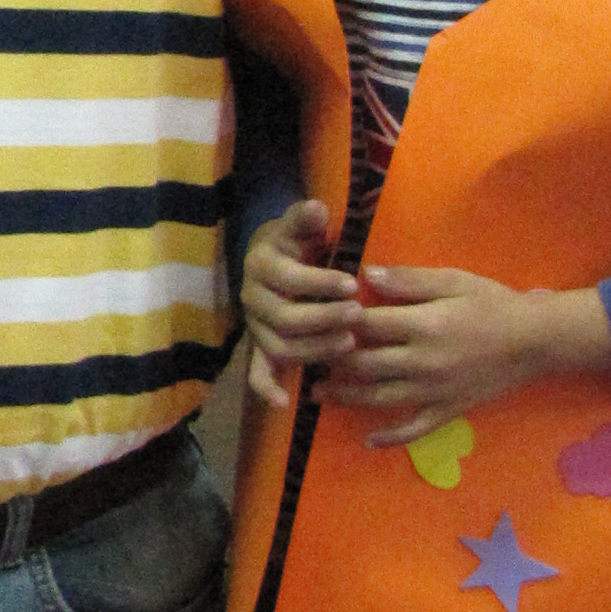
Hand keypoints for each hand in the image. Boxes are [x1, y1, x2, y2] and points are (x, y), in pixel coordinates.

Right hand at [241, 198, 358, 403]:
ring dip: (314, 349)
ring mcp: (254, 325)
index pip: (290, 279)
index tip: (353, 285)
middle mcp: (252, 297)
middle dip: (323, 319)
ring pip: (279, 346)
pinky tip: (284, 403)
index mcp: (261, 265)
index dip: (320, 284)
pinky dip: (266, 388)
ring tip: (349, 344)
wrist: (271, 258)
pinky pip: (256, 371)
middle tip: (358, 316)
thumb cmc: (295, 241)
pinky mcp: (258, 346)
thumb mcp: (299, 224)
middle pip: (285, 318)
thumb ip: (305, 217)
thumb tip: (317, 208)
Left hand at [331, 263, 610, 444]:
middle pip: (364, 364)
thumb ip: (409, 281)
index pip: (366, 326)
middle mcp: (423, 362)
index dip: (337, 322)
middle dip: (331, 361)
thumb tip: (365, 276)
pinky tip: (368, 440)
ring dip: (345, 396)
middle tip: (306, 356)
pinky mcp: (448, 410)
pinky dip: (390, 437)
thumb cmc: (493, 303)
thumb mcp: (453, 280)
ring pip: (379, 398)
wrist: (536, 340)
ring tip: (319, 392)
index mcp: (424, 325)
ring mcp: (434, 391)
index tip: (315, 317)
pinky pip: (414, 429)